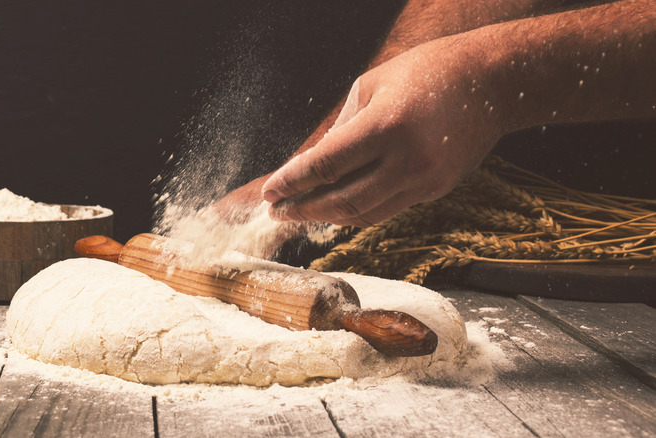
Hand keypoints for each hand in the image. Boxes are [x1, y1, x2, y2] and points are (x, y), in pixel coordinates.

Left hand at [261, 39, 501, 226]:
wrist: (490, 83)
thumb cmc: (425, 73)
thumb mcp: (371, 86)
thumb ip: (340, 129)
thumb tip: (312, 165)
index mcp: (386, 125)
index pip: (326, 164)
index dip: (293, 182)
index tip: (270, 191)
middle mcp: (407, 160)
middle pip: (341, 200)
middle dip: (303, 209)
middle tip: (277, 211)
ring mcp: (425, 180)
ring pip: (364, 214)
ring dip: (327, 217)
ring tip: (301, 213)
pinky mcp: (436, 190)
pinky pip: (387, 209)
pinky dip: (357, 211)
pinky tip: (335, 206)